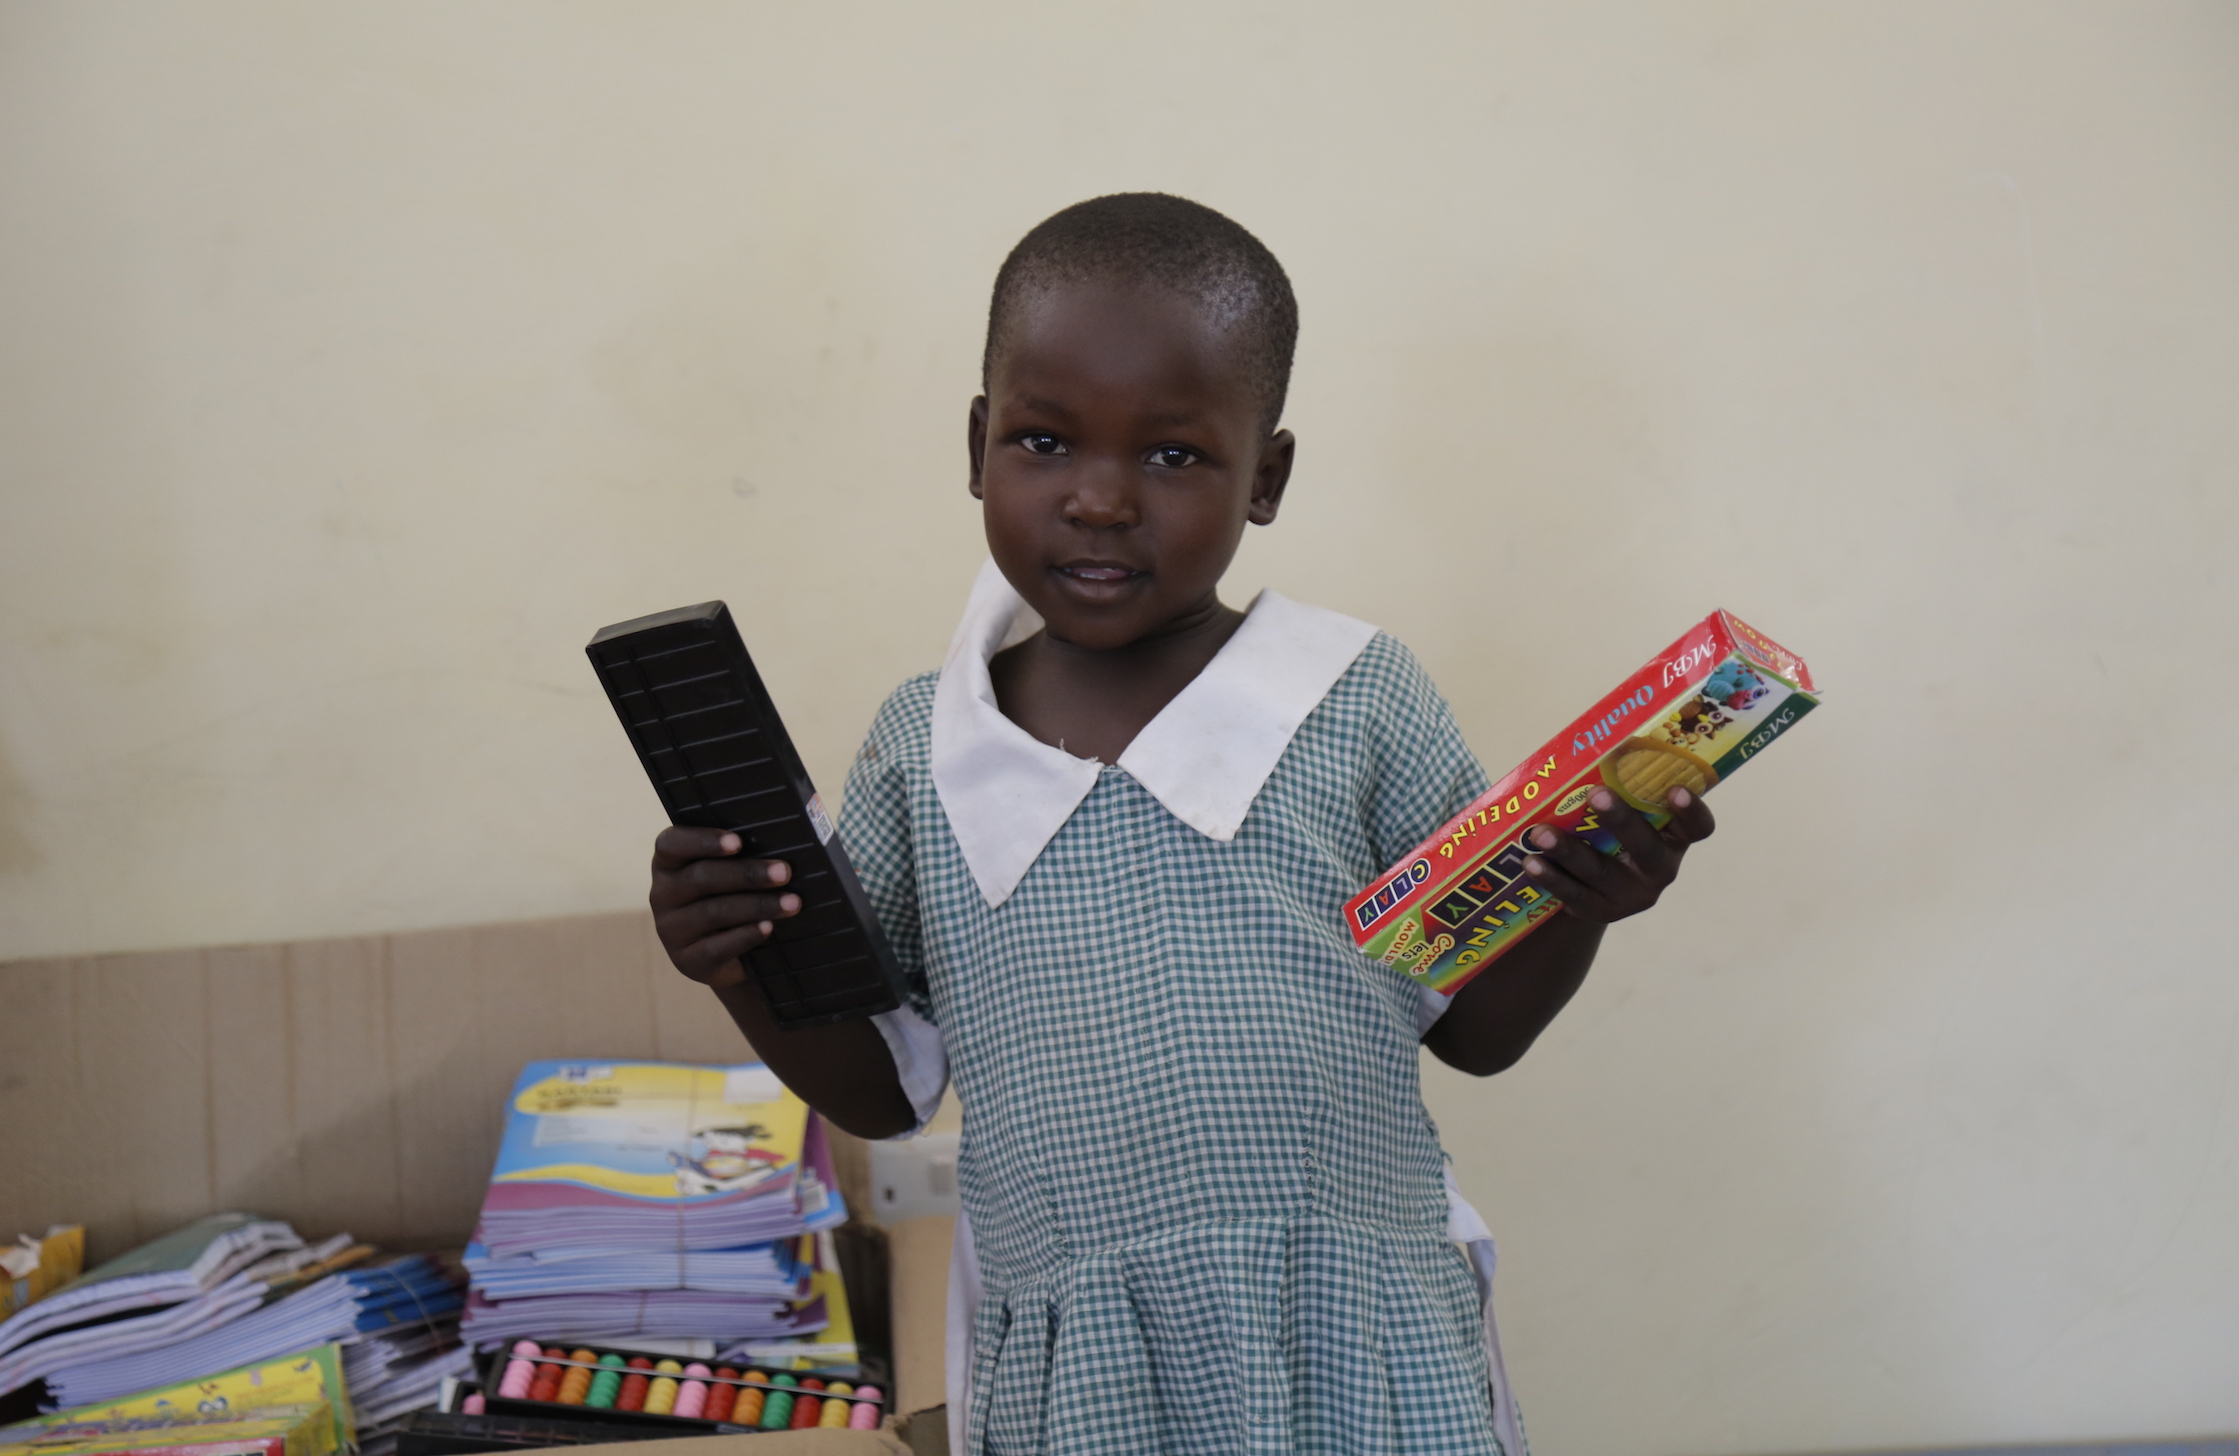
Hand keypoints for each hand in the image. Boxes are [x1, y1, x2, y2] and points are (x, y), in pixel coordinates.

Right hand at [649, 827, 800, 987]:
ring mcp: (670, 929)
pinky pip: (715, 948)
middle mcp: (663, 894)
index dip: (702, 840)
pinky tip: (768, 927)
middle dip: (747, 874)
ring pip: (712, 912)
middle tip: (784, 871)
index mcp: (669, 862)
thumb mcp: (739, 872)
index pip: (671, 843)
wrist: (740, 954)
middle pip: (701, 878)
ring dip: (756, 905)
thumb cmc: (741, 896)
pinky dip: (745, 936)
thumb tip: (798, 825)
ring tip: (792, 903)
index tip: (738, 842)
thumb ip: (752, 849)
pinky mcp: (686, 960)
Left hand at [1519, 787, 1715, 924]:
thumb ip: (1617, 787)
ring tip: (1540, 833)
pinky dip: (1551, 878)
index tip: (1675, 788)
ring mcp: (1633, 894)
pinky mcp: (1602, 911)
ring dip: (1569, 851)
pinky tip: (1531, 862)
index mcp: (1674, 837)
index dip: (1692, 811)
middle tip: (1596, 794)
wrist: (1591, 886)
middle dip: (1622, 821)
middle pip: (1648, 849)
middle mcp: (1660, 868)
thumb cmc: (1610, 832)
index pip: (1698, 828)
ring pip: (1602, 873)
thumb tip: (1586, 742)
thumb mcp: (1624, 812)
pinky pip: (1575, 895)